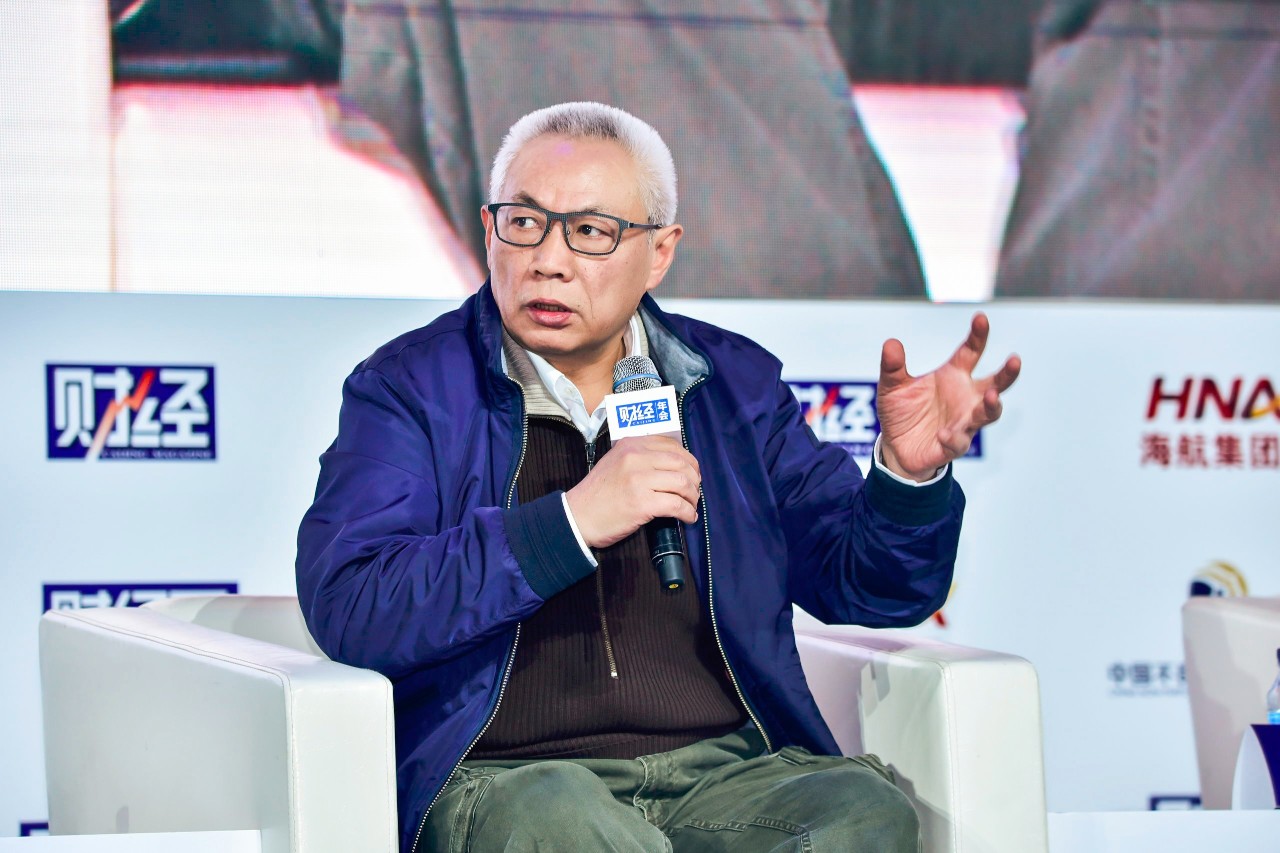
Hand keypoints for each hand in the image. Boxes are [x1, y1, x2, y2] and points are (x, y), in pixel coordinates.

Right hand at [565, 435, 700, 548]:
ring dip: (693, 497)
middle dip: (694, 479)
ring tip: (691, 505)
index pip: (671, 445)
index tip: (691, 472)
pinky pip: (676, 504)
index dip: (688, 460)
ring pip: (682, 482)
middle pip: (681, 463)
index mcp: (631, 444)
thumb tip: (672, 465)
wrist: (577, 516)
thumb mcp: (615, 462)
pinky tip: (688, 517)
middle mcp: (636, 457)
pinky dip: (687, 512)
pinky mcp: (642, 502)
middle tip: (694, 491)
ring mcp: (639, 479)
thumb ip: (639, 457)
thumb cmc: (597, 493)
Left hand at [877, 312, 1020, 480]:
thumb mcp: (892, 387)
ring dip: (992, 406)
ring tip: (992, 396)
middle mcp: (965, 398)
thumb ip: (892, 366)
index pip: (971, 352)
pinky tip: (943, 434)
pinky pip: (958, 442)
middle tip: (1014, 360)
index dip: (978, 336)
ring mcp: (963, 423)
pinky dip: (953, 438)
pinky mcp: (952, 446)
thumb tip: (891, 343)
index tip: (980, 318)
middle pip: (995, 383)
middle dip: (1007, 373)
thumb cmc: (902, 412)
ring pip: (988, 414)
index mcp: (953, 376)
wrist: (895, 447)